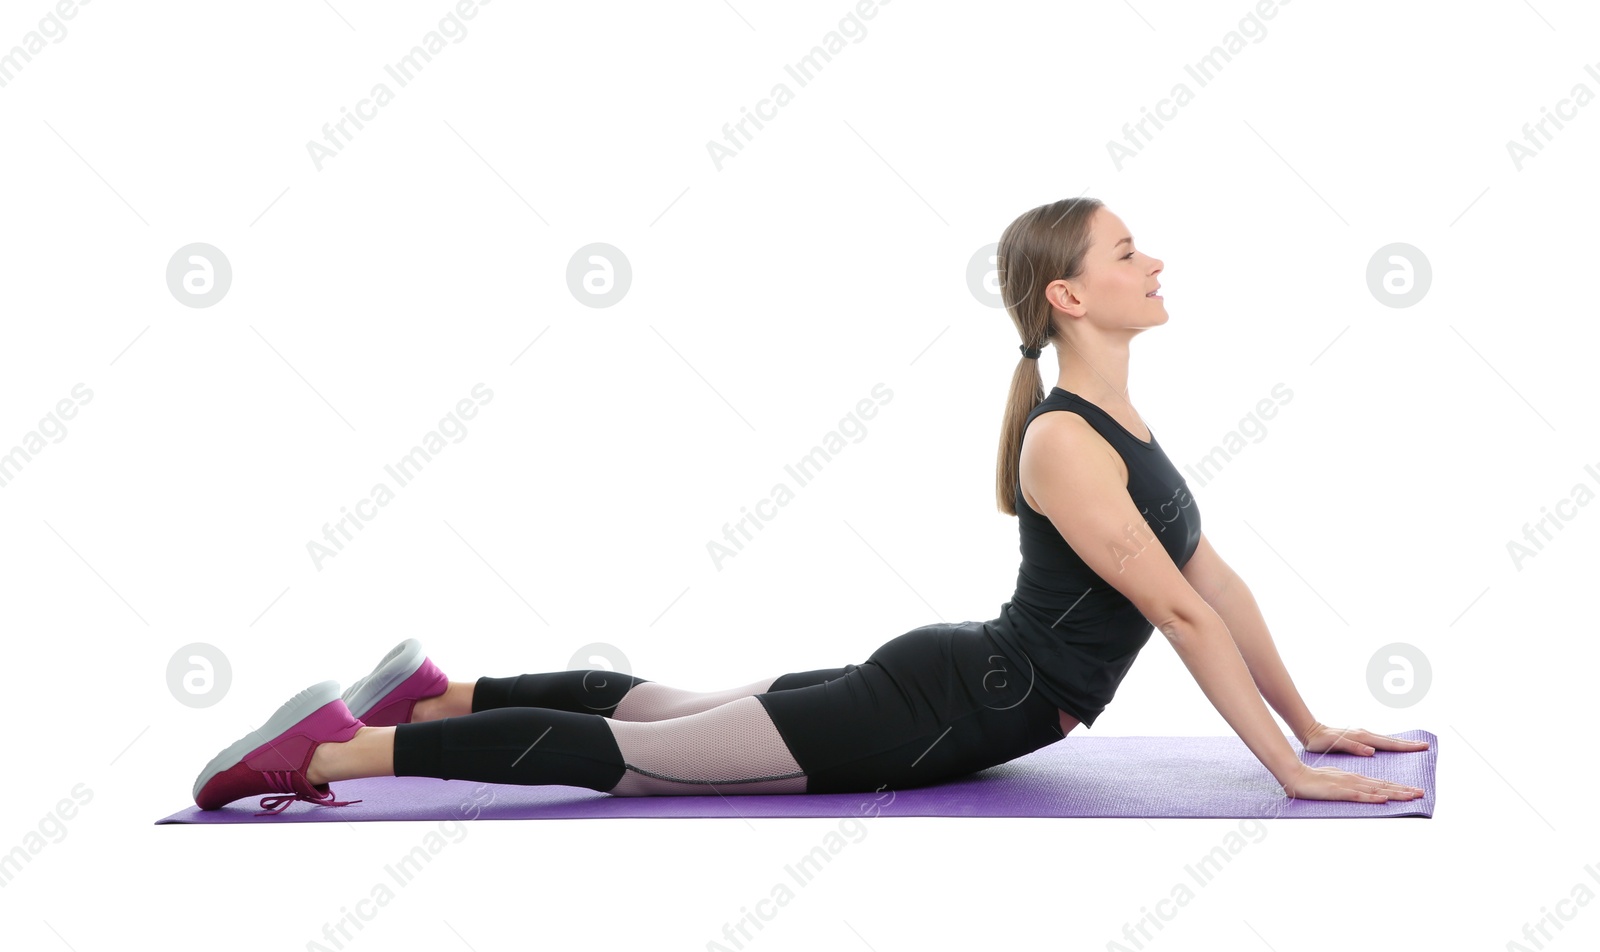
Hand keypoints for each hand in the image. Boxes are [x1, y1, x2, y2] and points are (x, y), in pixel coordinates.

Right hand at [1280, 763, 1423, 802]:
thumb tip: (1364, 790)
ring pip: (1376, 789)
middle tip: (1422, 793)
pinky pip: (1358, 795)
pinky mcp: (1339, 791)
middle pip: (1384, 785)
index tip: (1414, 791)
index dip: (1399, 787)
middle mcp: (1355, 780)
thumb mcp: (1335, 780)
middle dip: (1404, 790)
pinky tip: (1383, 799)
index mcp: (1355, 777)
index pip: (1381, 783)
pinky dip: (1372, 797)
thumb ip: (1350, 785)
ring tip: (1411, 796)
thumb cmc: (1313, 779)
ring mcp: (1348, 785)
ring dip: (1395, 793)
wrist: (1295, 775)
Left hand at [1297, 720, 1430, 755]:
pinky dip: (1390, 744)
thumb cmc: (1322, 741)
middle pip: (1391, 740)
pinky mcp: (1359, 739)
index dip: (1405, 746)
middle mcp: (1365, 735)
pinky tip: (1393, 747)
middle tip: (1425, 746)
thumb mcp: (1335, 744)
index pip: (1389, 743)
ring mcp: (1363, 736)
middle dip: (1408, 744)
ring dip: (1401, 744)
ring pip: (1387, 740)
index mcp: (1363, 737)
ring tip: (1414, 746)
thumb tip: (1372, 750)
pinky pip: (1380, 742)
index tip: (1421, 747)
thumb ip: (1353, 747)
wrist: (1311, 732)